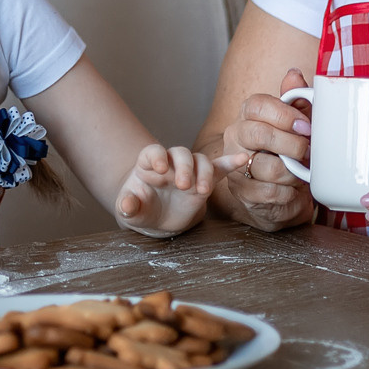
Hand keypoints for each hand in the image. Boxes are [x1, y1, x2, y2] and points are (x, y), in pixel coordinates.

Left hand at [115, 145, 242, 237]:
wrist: (156, 217)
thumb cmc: (141, 209)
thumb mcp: (130, 211)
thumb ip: (127, 207)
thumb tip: (126, 207)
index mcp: (148, 164)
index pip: (153, 152)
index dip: (157, 156)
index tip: (160, 169)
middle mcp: (171, 163)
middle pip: (180, 154)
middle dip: (184, 167)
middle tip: (183, 185)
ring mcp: (189, 171)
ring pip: (200, 160)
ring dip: (204, 172)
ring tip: (203, 191)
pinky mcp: (204, 181)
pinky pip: (220, 169)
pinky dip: (231, 163)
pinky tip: (242, 158)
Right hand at [209, 67, 315, 232]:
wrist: (282, 193)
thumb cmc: (290, 153)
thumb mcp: (298, 125)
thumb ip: (297, 100)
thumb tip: (294, 74)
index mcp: (249, 115)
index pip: (257, 105)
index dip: (284, 114)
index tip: (306, 127)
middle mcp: (236, 136)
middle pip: (258, 134)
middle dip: (292, 145)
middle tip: (308, 152)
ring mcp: (235, 165)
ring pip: (268, 167)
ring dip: (294, 173)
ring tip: (301, 173)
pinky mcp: (241, 191)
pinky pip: (269, 192)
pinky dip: (288, 193)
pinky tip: (291, 189)